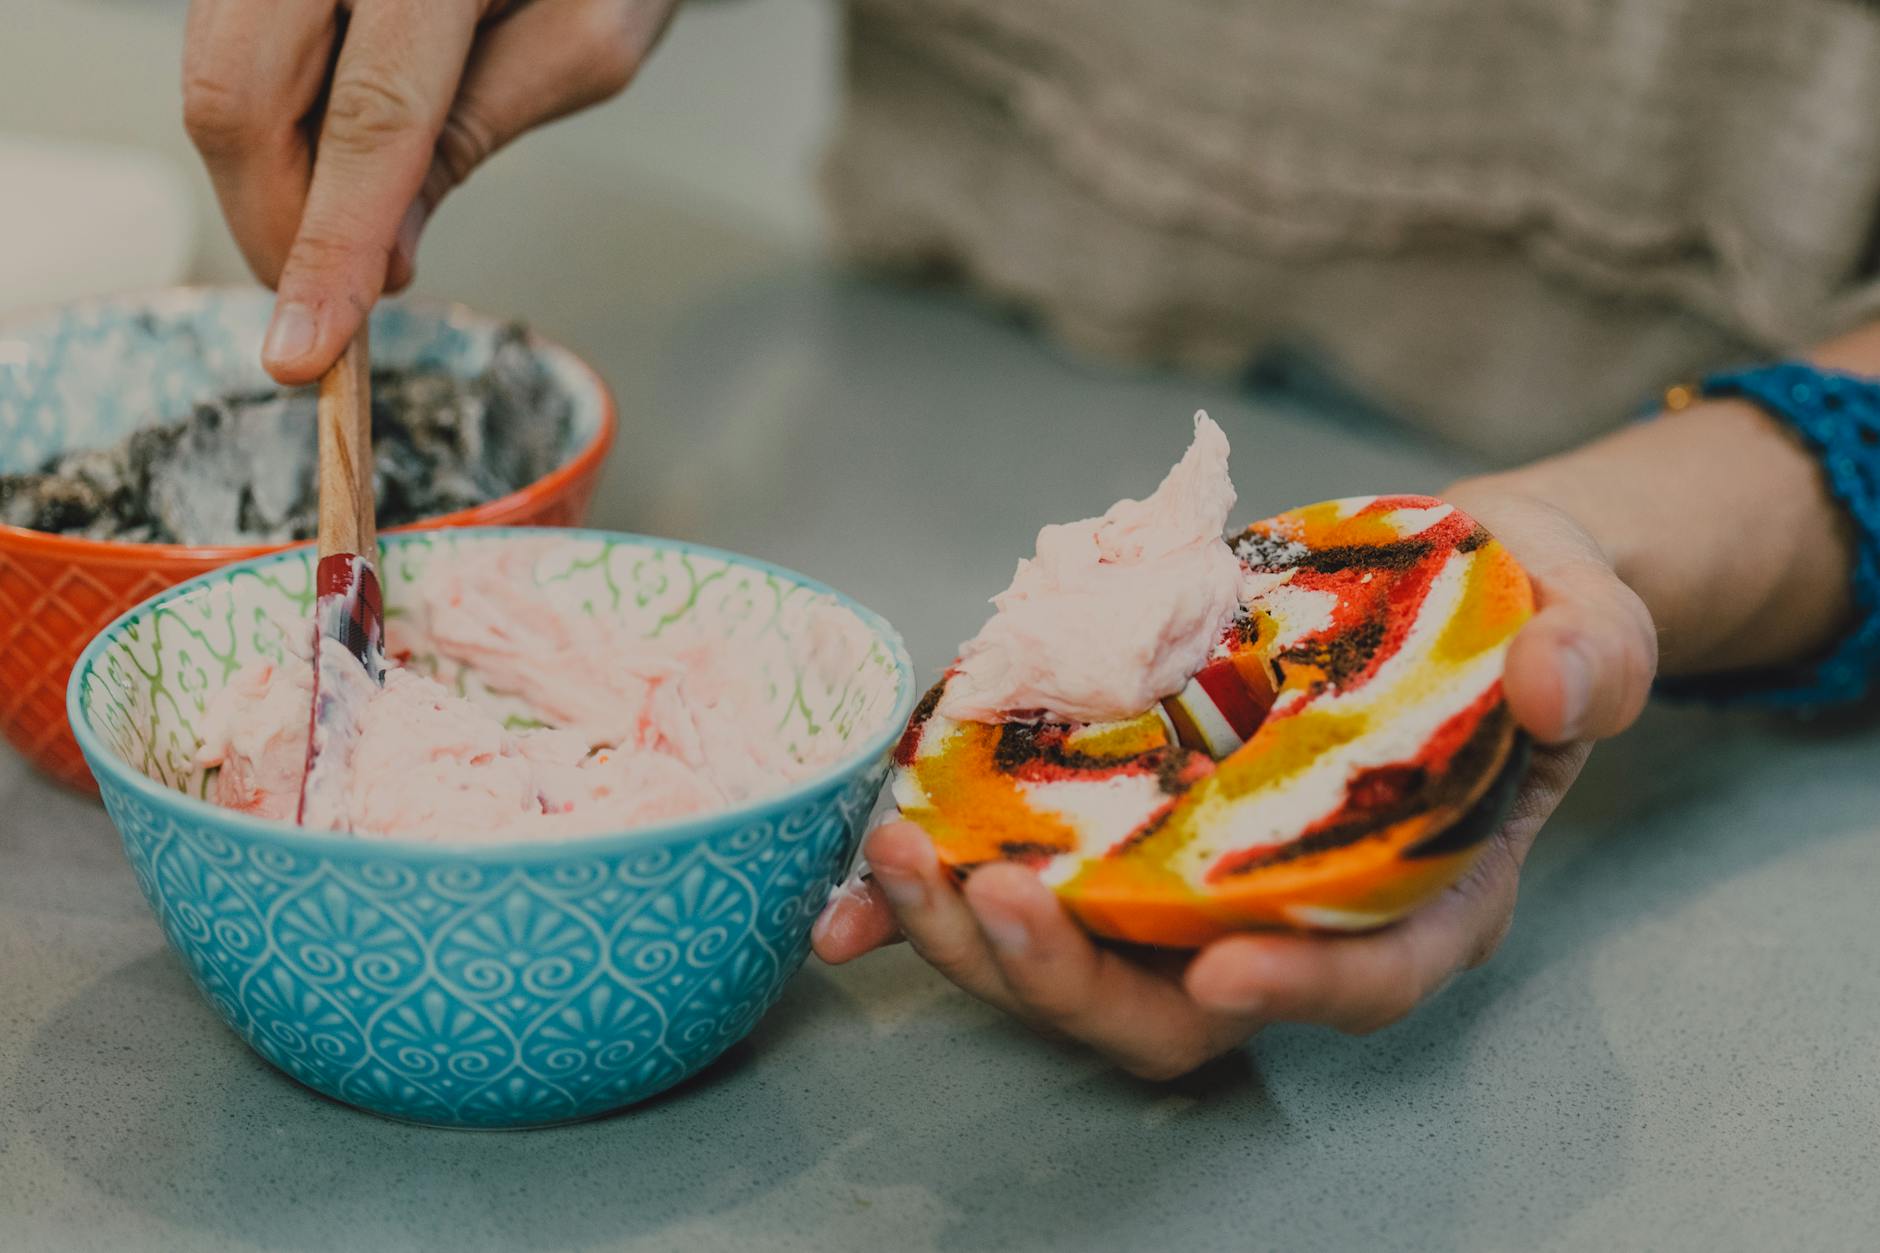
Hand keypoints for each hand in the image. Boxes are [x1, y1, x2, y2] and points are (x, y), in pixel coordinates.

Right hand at [183, 0, 678, 382]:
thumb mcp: (585, 42)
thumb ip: (477, 133)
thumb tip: (379, 250)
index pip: (367, 118)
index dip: (329, 247)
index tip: (306, 351)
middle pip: (237, 90)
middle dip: (275, 223)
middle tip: (332, 300)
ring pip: (211, 68)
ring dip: (266, 178)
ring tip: (350, 229)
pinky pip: (226, 38)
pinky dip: (268, 122)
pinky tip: (330, 160)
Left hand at [813, 483, 1657, 1079]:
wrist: (1436, 574)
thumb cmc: (1518, 610)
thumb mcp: (1588, 613)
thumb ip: (1594, 654)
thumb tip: (1560, 686)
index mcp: (1419, 888)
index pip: (1370, 975)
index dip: (1303, 991)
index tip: (1225, 972)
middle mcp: (1286, 906)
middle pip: (1177, 1004)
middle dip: (1079, 979)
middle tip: (1001, 899)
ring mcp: (1184, 870)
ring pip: (1075, 960)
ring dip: (973, 936)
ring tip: (898, 858)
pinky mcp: (1111, 820)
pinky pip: (1009, 880)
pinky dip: (923, 905)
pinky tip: (843, 905)